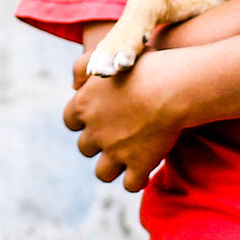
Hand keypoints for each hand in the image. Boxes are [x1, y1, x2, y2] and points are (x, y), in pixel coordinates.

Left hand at [63, 52, 186, 191]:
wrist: (170, 87)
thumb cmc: (143, 66)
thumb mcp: (105, 54)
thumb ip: (82, 68)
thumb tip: (73, 87)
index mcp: (83, 106)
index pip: (70, 121)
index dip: (83, 121)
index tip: (98, 118)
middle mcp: (94, 132)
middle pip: (85, 147)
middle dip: (99, 143)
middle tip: (117, 135)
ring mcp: (115, 151)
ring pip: (102, 172)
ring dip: (113, 167)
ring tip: (128, 158)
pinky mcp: (138, 165)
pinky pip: (130, 185)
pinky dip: (137, 180)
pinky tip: (145, 171)